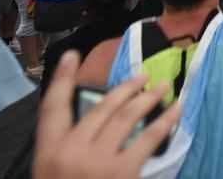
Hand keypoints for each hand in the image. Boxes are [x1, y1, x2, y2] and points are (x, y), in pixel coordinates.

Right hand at [34, 51, 180, 178]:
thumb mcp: (54, 175)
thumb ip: (67, 153)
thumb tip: (91, 129)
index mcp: (47, 153)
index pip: (51, 107)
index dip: (63, 79)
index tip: (72, 55)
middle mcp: (70, 150)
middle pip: (100, 107)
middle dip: (124, 88)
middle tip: (141, 76)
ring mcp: (96, 161)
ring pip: (126, 117)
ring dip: (147, 98)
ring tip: (162, 88)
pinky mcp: (122, 172)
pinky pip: (148, 138)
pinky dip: (164, 121)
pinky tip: (175, 112)